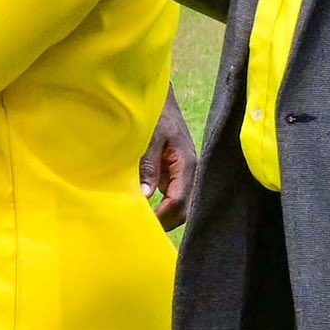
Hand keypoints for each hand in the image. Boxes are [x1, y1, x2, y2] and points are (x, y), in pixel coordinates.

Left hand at [141, 92, 196, 230]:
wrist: (160, 101)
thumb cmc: (156, 116)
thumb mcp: (151, 138)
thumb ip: (149, 165)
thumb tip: (145, 195)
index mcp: (187, 164)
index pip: (180, 200)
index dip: (163, 215)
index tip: (144, 223)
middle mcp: (189, 172)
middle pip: (184, 208)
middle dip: (165, 221)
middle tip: (140, 227)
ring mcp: (181, 174)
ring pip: (179, 205)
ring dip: (162, 215)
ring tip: (140, 222)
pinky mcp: (172, 174)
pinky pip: (170, 197)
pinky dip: (159, 207)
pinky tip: (141, 210)